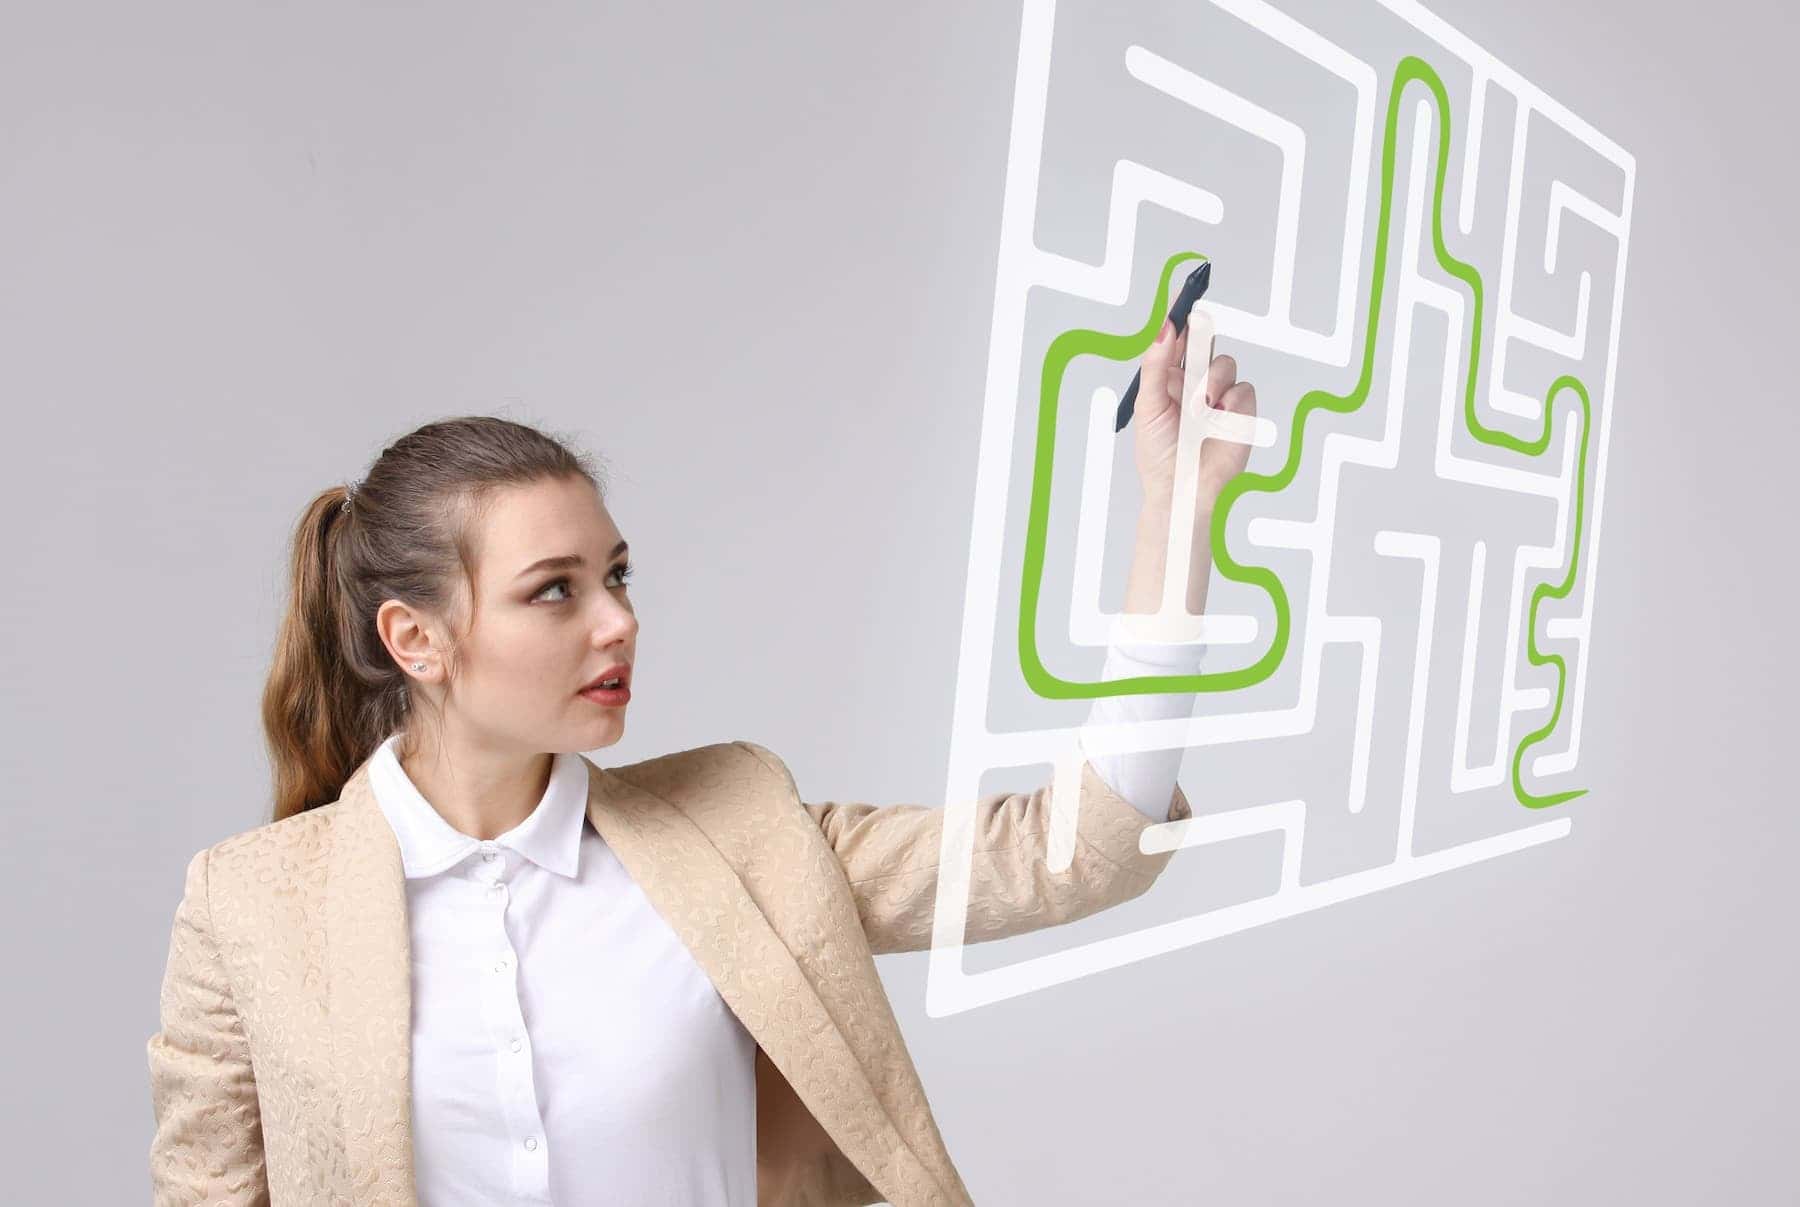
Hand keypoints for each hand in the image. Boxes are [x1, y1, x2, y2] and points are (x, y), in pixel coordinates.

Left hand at [1132, 307, 1256, 508]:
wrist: (1180, 491)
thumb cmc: (1158, 454)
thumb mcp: (1148, 406)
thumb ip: (1156, 365)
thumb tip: (1165, 328)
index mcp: (1170, 376)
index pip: (1178, 337)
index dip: (1181, 314)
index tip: (1183, 292)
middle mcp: (1197, 381)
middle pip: (1208, 340)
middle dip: (1203, 331)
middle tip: (1197, 321)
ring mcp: (1220, 396)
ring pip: (1226, 364)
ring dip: (1211, 383)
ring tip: (1197, 411)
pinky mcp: (1242, 412)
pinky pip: (1243, 391)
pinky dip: (1229, 406)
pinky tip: (1216, 423)